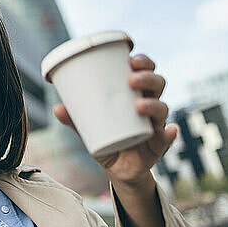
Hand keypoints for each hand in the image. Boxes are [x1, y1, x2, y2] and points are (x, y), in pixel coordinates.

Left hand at [54, 54, 177, 186]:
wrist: (118, 168)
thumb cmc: (105, 139)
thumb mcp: (89, 129)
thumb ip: (74, 119)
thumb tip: (57, 108)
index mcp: (136, 94)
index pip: (146, 71)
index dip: (143, 62)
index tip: (131, 58)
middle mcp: (150, 106)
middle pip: (157, 85)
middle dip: (148, 78)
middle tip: (131, 79)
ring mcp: (156, 125)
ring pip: (163, 108)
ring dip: (154, 104)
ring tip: (138, 105)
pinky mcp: (159, 145)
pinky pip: (167, 138)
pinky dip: (170, 134)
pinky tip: (169, 130)